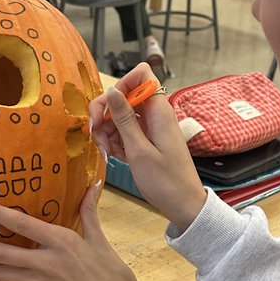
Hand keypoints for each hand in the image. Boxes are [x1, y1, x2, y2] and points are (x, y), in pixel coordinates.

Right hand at [90, 64, 206, 232]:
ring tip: (106, 151)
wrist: (184, 205)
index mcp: (159, 111)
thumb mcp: (139, 150)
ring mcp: (152, 127)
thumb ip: (124, 119)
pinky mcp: (148, 139)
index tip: (106, 108)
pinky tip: (114, 155)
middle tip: (96, 134)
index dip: (120, 85)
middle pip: (125, 96)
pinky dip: (116, 140)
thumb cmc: (166, 182)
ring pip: (122, 115)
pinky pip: (127, 131)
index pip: (141, 74)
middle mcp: (156, 114)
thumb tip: (111, 90)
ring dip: (108, 130)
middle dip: (106, 113)